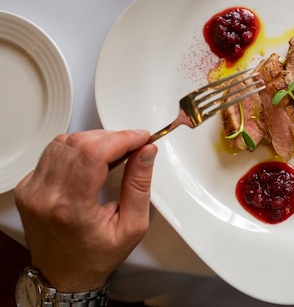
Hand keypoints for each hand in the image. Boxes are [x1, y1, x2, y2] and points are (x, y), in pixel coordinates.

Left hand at [14, 129, 157, 291]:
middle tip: (130, 145)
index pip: (93, 153)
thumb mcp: (131, 226)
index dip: (121, 138)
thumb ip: (139, 185)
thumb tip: (146, 152)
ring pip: (63, 142)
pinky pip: (51, 153)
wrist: (64, 275)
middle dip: (110, 137)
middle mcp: (46, 197)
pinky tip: (89, 161)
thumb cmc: (96, 256)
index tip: (140, 137)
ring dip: (92, 140)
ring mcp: (32, 191)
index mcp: (72, 209)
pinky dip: (74, 149)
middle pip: (79, 143)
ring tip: (112, 152)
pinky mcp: (27, 187)